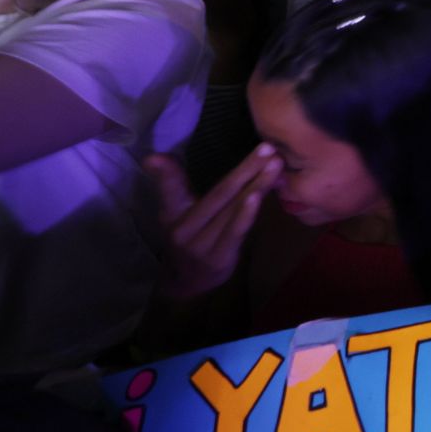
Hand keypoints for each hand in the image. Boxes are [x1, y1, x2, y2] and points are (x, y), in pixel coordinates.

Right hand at [145, 145, 281, 298]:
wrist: (186, 284)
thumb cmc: (189, 236)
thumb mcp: (178, 212)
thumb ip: (177, 184)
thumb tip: (157, 157)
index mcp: (172, 213)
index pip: (171, 189)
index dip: (166, 174)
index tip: (155, 157)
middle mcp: (183, 228)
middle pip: (220, 192)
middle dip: (246, 168)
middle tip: (268, 147)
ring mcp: (200, 245)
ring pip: (232, 209)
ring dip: (258, 185)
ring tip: (275, 164)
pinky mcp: (218, 258)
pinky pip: (236, 231)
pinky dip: (248, 213)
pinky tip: (260, 196)